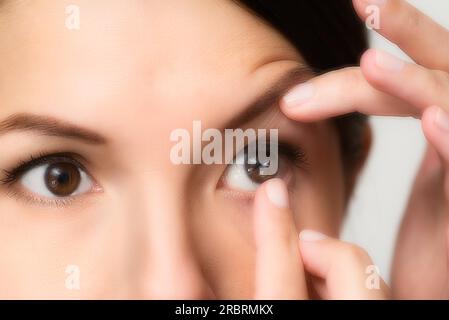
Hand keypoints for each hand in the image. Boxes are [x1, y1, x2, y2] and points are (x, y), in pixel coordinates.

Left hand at [279, 0, 448, 297]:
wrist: (440, 297)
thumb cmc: (422, 260)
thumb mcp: (399, 194)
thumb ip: (358, 169)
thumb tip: (292, 147)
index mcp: (441, 135)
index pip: (397, 89)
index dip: (356, 75)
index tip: (304, 81)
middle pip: (436, 70)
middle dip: (404, 31)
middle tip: (365, 0)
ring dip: (415, 80)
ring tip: (370, 63)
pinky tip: (433, 122)